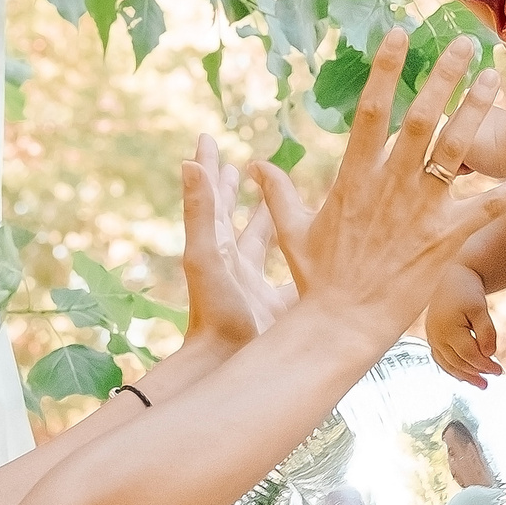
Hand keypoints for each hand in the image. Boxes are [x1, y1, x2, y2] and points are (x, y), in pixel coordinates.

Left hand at [180, 135, 290, 352]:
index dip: (210, 168)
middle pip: (238, 218)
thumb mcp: (207, 255)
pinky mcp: (279, 306)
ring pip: (267, 244)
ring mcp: (256, 285)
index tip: (206, 139)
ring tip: (280, 196)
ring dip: (271, 219)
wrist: (229, 365)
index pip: (212, 197)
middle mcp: (235, 262)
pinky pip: (292, 276)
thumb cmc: (216, 312)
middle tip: (248, 166)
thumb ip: (200, 210)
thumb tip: (189, 161)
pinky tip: (316, 250)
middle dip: (241, 191)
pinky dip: (300, 260)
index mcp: (216, 247)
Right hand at [257, 30, 505, 347]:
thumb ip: (278, 194)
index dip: (386, 71)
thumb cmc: (316, 281)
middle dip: (443, 79)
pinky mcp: (444, 240)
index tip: (399, 35)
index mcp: (353, 179)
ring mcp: (419, 212)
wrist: (340, 325)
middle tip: (465, 44)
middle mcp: (389, 187)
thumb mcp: (292, 233)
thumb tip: (252, 165)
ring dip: (477, 112)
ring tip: (496, 78)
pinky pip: (488, 207)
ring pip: (455, 151)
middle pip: (420, 120)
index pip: (369, 112)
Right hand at [426, 265, 500, 387]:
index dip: (484, 365)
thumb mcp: (480, 308)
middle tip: (492, 380)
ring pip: (447, 364)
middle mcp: (436, 336)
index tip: (499, 371)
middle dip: (476, 373)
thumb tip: (489, 354)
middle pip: (458, 362)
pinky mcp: (432, 338)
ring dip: (464, 376)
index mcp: (448, 329)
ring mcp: (432, 338)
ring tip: (480, 384)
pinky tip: (464, 375)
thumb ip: (486, 332)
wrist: (451, 279)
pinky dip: (453, 369)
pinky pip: (441, 359)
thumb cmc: (467, 292)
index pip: (469, 355)